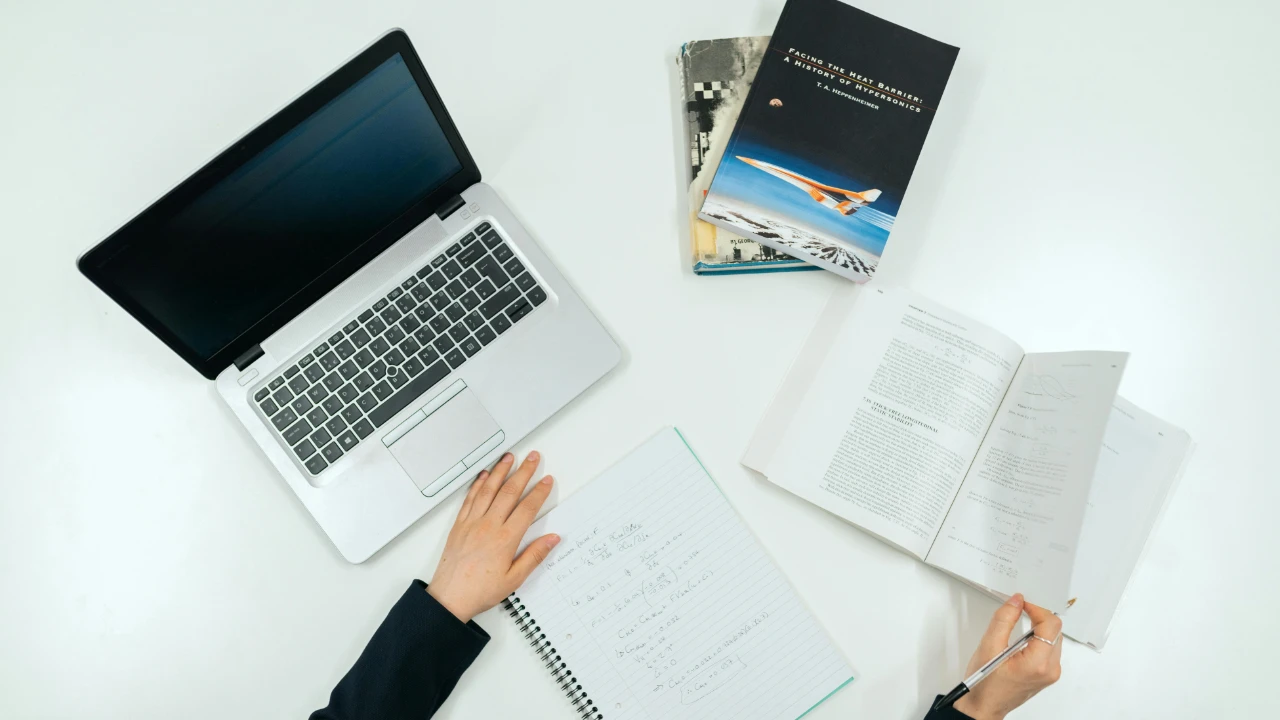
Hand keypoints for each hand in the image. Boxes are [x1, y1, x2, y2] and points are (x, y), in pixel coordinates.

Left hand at [426, 451, 559, 622]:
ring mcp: (472, 523)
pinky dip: (478, 484)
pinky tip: (484, 475)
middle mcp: (488, 526)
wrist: (449, 597)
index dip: (539, 492)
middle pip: (510, 492)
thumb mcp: (514, 579)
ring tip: (509, 457)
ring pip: (489, 490)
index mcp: (505, 540)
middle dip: (523, 472)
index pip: (527, 508)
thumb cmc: (479, 590)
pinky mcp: (459, 525)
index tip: (546, 481)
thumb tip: (552, 539)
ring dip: (500, 471)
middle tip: (533, 458)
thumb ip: (534, 556)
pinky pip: (470, 498)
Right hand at [953, 594, 1062, 719]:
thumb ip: (1004, 619)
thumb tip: (1016, 601)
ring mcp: (1051, 673)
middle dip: (1038, 616)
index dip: (1036, 608)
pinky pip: (1049, 648)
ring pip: (1053, 639)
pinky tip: (1021, 640)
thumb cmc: (985, 683)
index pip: (1050, 625)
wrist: (984, 705)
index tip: (1022, 604)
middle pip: (1055, 631)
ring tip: (1017, 627)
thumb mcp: (989, 646)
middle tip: (1019, 610)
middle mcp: (1050, 669)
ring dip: (1038, 627)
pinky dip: (1038, 639)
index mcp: (1038, 663)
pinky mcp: (1047, 674)